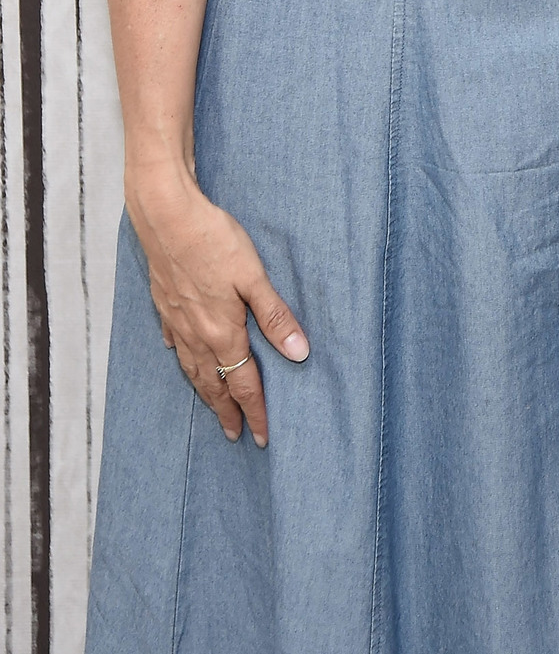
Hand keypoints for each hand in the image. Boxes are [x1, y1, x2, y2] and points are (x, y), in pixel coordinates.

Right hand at [127, 161, 307, 446]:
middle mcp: (196, 334)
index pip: (242, 384)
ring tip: (212, 407)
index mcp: (222, 332)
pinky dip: (182, 357)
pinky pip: (174, 342)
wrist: (166, 217)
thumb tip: (299, 354)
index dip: (254, 411)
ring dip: (204, 391)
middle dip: (227, 412)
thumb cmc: (213, 241)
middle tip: (236, 435)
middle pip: (213, 384)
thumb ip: (275, 316)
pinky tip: (183, 355)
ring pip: (191, 368)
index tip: (261, 436)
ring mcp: (176, 320)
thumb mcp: (254, 277)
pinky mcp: (164, 303)